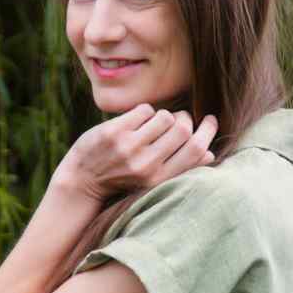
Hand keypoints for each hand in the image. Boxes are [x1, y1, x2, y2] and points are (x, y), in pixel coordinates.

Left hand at [52, 102, 218, 205]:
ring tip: (153, 125)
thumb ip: (180, 168)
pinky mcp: (114, 132)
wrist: (82, 182)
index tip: (210, 121)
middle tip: (179, 120)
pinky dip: (144, 113)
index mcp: (159, 180)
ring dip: (163, 116)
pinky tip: (134, 123)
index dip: (207, 132)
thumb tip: (210, 154)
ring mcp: (129, 147)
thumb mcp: (152, 181)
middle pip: (183, 128)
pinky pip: (144, 109)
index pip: (195, 150)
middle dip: (185, 119)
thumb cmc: (123, 180)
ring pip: (164, 116)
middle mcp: (145, 165)